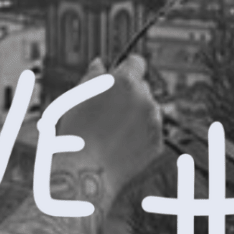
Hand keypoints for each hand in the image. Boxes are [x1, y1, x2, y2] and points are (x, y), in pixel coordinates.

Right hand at [63, 54, 163, 199]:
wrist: (85, 170)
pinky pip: (150, 132)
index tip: (120, 77)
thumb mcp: (77, 96)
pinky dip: (139, 135)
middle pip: (142, 88)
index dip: (127, 69)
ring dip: (135, 115)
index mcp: (125, 82)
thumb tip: (100, 64)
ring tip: (111, 131)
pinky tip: (119, 144)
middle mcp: (146, 98)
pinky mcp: (157, 142)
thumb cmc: (76, 131)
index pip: (137, 63)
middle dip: (129, 95)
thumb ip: (93, 76)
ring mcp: (154, 122)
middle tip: (108, 111)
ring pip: (148, 110)